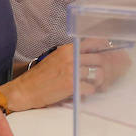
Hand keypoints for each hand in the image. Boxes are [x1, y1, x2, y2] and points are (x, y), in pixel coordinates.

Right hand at [5, 41, 132, 110]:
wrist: (26, 90)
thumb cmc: (41, 75)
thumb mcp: (57, 58)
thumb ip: (72, 55)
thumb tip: (91, 56)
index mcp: (68, 49)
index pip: (94, 41)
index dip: (105, 46)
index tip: (110, 52)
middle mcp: (71, 57)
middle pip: (99, 59)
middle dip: (104, 68)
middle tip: (103, 75)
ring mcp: (72, 71)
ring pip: (97, 74)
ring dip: (97, 81)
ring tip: (92, 85)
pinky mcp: (71, 86)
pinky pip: (90, 88)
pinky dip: (89, 92)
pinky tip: (82, 93)